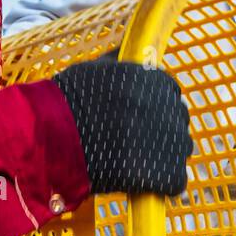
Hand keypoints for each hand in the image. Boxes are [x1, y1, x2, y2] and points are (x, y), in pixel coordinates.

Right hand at [55, 61, 192, 198]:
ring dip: (164, 157)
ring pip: (180, 150)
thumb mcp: (97, 69)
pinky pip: (176, 181)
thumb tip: (134, 51)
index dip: (155, 109)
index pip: (170, 94)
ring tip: (136, 164)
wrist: (56, 137)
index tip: (139, 120)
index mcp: (156, 80)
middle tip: (135, 144)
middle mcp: (170, 107)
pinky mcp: (168, 173)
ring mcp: (171, 141)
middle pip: (178, 122)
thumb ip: (121, 63)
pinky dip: (162, 185)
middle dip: (162, 132)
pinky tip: (141, 183)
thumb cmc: (69, 102)